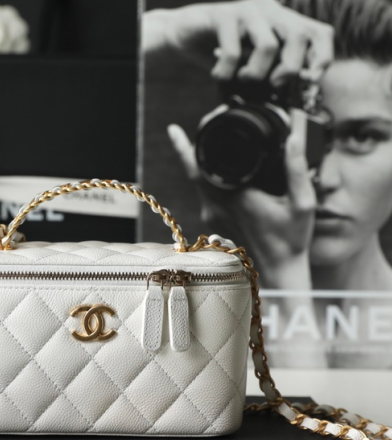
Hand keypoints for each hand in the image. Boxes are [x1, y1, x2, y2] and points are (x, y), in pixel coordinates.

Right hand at [144, 0, 333, 85]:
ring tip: (242, 80)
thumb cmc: (221, 53)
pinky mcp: (223, 16)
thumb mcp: (251, 66)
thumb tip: (288, 103)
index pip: (319, 34)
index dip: (322, 58)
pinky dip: (226, 73)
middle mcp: (271, 12)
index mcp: (283, 23)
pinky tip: (218, 76)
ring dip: (255, 74)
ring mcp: (248, 11)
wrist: (185, 33)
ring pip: (269, 46)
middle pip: (299, 38)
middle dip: (289, 70)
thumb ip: (270, 76)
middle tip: (273, 86)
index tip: (310, 82)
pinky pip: (233, 51)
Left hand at [167, 110, 316, 288]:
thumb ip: (296, 168)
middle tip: (187, 130)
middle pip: (191, 172)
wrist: (279, 272)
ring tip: (201, 142)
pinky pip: (202, 194)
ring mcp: (212, 216)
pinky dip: (204, 178)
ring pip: (195, 184)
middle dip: (186, 148)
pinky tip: (215, 168)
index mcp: (236, 197)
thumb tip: (294, 138)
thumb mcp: (302, 203)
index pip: (200, 167)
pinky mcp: (214, 223)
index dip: (183, 146)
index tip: (174, 130)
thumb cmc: (291, 240)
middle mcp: (217, 207)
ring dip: (195, 163)